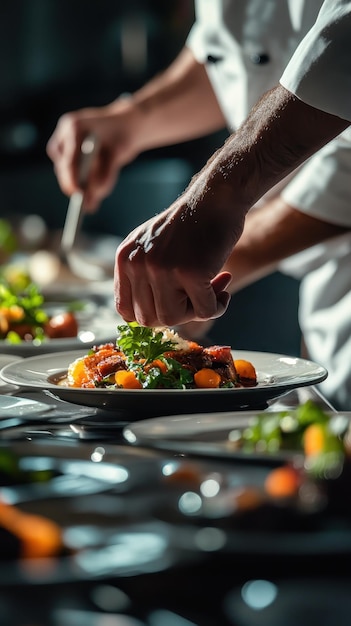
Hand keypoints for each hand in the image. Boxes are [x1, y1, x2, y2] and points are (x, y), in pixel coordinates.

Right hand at [46, 97, 139, 211]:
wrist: (124, 124)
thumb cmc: (123, 135)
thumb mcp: (119, 154)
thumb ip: (107, 174)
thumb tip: (96, 195)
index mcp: (75, 126)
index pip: (69, 157)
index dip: (72, 178)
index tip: (78, 194)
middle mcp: (65, 132)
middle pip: (63, 166)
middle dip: (75, 186)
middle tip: (87, 205)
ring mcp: (63, 141)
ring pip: (65, 170)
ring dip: (78, 185)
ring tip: (90, 204)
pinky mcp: (66, 151)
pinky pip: (70, 170)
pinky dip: (80, 183)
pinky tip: (90, 198)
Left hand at [114, 169, 244, 326]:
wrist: (216, 198)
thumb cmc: (191, 224)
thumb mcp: (152, 246)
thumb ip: (143, 277)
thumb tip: (147, 321)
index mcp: (125, 258)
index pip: (125, 310)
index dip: (150, 314)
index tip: (172, 305)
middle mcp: (137, 263)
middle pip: (149, 319)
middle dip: (176, 313)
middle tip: (196, 295)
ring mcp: (162, 269)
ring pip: (173, 319)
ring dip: (196, 310)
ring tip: (211, 289)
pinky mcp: (190, 272)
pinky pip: (204, 310)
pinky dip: (218, 305)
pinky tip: (224, 282)